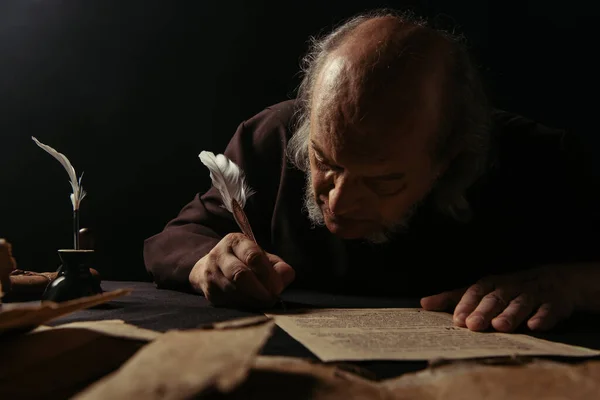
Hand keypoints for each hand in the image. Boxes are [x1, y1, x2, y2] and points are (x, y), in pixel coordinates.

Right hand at [189, 233, 294, 307]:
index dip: (267, 274)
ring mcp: (211, 274)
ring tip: (264, 302)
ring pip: (235, 291)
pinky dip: (245, 306)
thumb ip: (278, 266)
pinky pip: (230, 303)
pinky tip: (251, 304)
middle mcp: (219, 255)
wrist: (210, 269)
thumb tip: (287, 274)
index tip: (278, 287)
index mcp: (235, 241)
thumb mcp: (262, 257)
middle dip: (260, 290)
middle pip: (240, 275)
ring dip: (254, 300)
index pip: (252, 256)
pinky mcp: (209, 292)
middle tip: (272, 298)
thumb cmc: (243, 262)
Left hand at [420, 266, 576, 331]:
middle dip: (483, 311)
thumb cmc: (510, 288)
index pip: (475, 292)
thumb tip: (423, 304)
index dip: (465, 304)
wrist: (556, 281)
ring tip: (500, 326)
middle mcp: (510, 287)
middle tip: (472, 325)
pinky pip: (548, 310)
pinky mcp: (554, 303)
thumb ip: (454, 298)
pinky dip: (543, 317)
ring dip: (510, 314)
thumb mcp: (482, 290)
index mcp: (491, 284)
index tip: (455, 319)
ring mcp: (532, 294)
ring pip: (520, 303)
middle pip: (495, 298)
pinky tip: (535, 326)